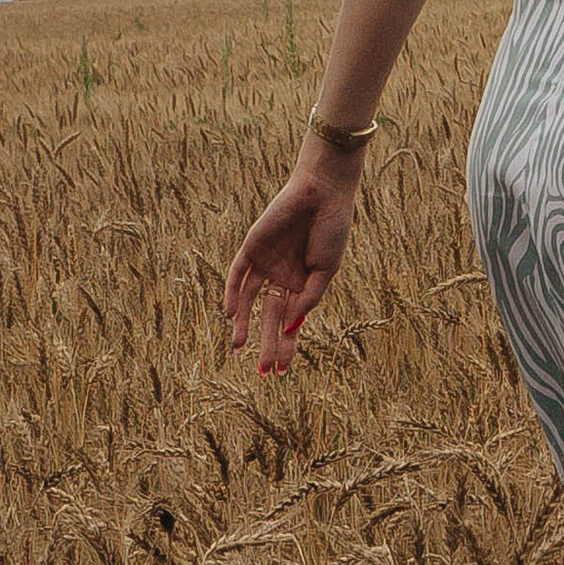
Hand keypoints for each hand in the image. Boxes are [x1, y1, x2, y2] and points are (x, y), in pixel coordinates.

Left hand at [223, 153, 359, 374]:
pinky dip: (232, 293)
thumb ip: (308, 299)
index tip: (282, 371)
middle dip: (268, 343)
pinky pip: (238, 274)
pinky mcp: (251, 246)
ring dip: (243, 324)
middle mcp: (282, 276)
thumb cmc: (332, 229)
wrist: (324, 193)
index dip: (288, 345)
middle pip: (271, 316)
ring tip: (238, 348)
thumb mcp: (327, 270)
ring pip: (250, 300)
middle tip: (264, 371)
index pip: (292, 321)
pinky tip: (231, 314)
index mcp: (304, 283)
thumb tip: (291, 328)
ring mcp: (266, 263)